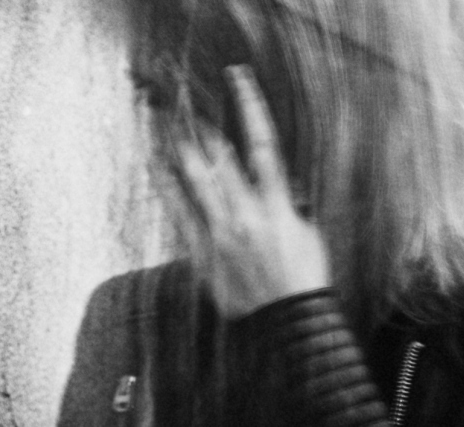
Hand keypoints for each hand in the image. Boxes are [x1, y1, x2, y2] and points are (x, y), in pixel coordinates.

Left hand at [176, 65, 328, 318]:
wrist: (289, 320)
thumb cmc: (304, 277)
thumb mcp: (308, 231)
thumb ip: (287, 202)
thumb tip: (274, 181)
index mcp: (276, 203)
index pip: (262, 143)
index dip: (249, 105)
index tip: (237, 77)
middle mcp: (245, 213)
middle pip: (217, 155)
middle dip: (200, 121)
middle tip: (182, 95)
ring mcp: (220, 232)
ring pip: (192, 178)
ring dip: (175, 145)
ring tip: (160, 119)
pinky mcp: (203, 252)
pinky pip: (179, 212)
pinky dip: (166, 185)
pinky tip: (155, 165)